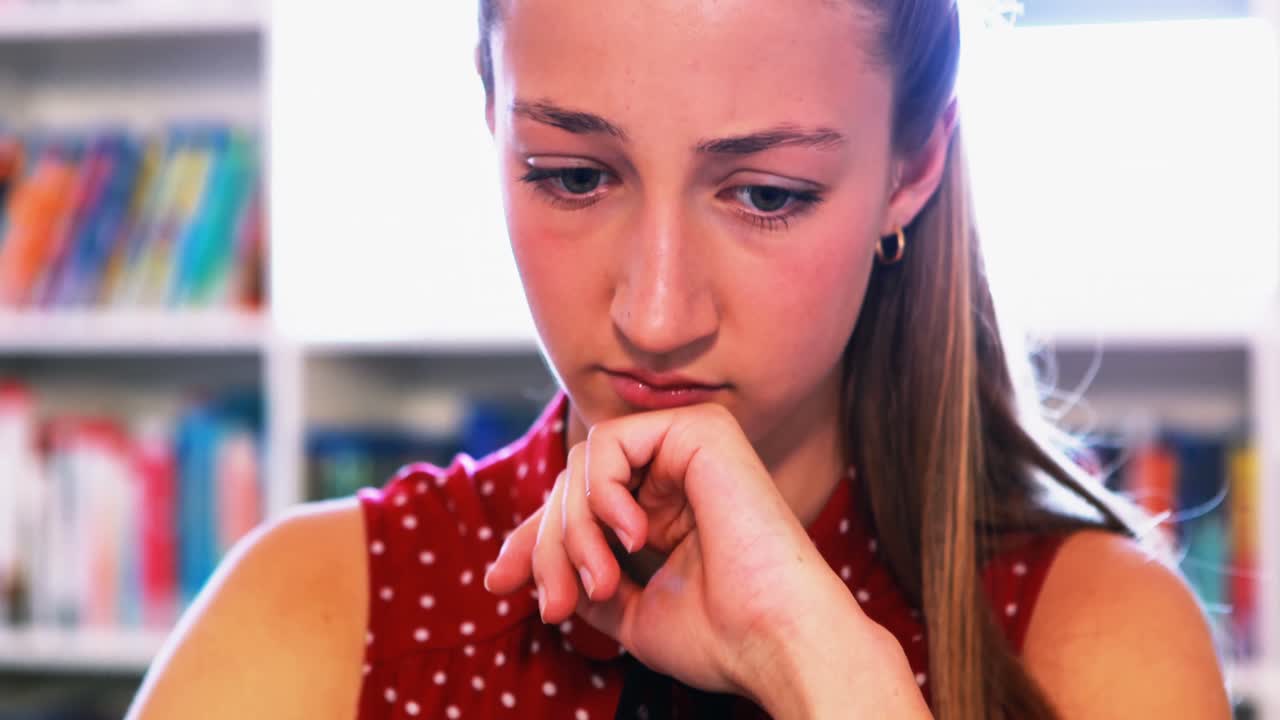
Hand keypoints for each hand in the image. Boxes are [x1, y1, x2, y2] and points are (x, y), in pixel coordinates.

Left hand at [482, 403, 872, 708]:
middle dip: (549, 546)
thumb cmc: (721, 637)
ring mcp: (688, 446)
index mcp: (666, 510)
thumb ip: (585, 582)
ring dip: (573, 529)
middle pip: (574, 485)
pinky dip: (602, 493)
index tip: (499, 582)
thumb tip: (529, 570)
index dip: (535, 539)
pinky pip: (610, 441)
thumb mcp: (631, 613)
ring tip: (601, 583)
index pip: (581, 505)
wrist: (775, 640)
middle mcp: (676, 473)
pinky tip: (633, 536)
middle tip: (555, 603)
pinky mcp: (699, 429)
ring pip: (585, 462)